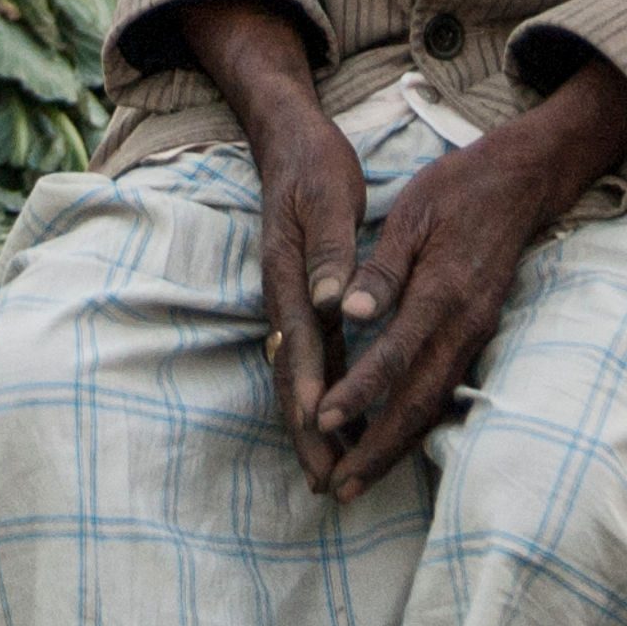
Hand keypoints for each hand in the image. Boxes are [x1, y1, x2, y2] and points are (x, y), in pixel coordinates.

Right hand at [178, 0, 365, 485]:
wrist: (290, 142)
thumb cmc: (315, 167)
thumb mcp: (327, 196)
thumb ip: (330, 251)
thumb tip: (330, 301)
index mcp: (289, 273)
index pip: (299, 339)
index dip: (308, 386)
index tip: (320, 426)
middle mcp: (284, 296)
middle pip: (291, 375)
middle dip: (307, 431)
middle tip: (327, 483)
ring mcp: (291, 303)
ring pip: (299, 377)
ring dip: (313, 428)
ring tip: (333, 475)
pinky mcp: (305, 304)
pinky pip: (312, 362)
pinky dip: (323, 399)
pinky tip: (341, 427)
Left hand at [308, 56, 626, 501]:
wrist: (519, 184)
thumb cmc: (456, 191)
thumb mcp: (411, 215)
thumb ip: (381, 268)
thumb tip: (349, 314)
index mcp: (442, 293)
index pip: (395, 356)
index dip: (359, 392)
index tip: (321, 419)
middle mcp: (465, 325)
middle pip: (420, 402)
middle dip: (377, 449)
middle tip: (338, 488)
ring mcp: (476, 335)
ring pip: (435, 406)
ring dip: (396, 448)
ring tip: (356, 482)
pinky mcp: (477, 336)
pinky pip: (446, 392)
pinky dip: (417, 424)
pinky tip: (392, 445)